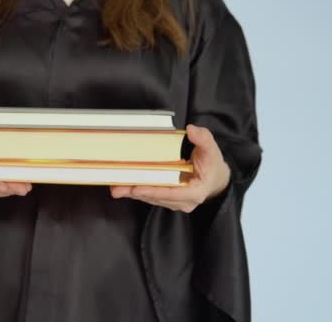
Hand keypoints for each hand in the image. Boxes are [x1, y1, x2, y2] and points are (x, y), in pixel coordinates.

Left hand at [110, 124, 230, 212]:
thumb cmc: (212, 165)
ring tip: (116, 187)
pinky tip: (124, 186)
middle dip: (136, 191)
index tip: (137, 188)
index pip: (172, 193)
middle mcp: (184, 202)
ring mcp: (175, 203)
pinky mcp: (168, 200)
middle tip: (117, 187)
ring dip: (133, 192)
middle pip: (157, 196)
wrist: (215, 179)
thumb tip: (192, 130)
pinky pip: (151, 196)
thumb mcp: (212, 150)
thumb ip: (204, 139)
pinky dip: (137, 190)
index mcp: (195, 192)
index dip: (153, 191)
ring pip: (151, 198)